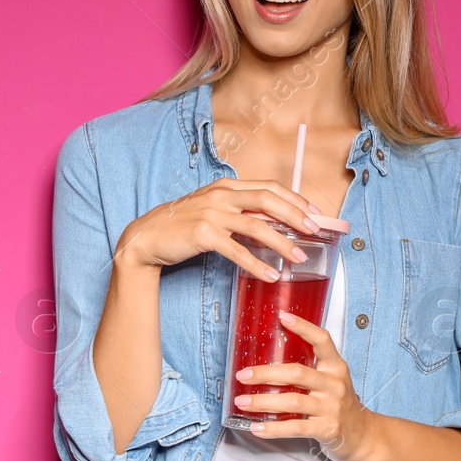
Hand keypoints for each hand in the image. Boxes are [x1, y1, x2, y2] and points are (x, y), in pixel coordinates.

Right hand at [115, 178, 320, 283]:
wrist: (146, 237)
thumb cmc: (182, 225)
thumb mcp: (213, 209)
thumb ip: (239, 211)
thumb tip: (272, 222)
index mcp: (226, 186)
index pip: (269, 187)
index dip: (294, 199)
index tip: (313, 213)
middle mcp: (221, 194)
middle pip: (268, 200)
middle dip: (295, 215)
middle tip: (314, 230)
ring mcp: (212, 212)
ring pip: (257, 225)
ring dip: (282, 242)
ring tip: (299, 256)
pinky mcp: (203, 233)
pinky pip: (237, 250)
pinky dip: (257, 263)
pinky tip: (271, 274)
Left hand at [233, 310, 376, 460]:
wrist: (362, 434)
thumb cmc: (339, 402)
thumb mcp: (331, 379)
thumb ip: (310, 368)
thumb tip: (270, 358)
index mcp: (335, 367)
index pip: (322, 341)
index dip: (304, 327)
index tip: (282, 317)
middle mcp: (335, 384)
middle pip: (297, 373)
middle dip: (266, 373)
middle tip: (243, 375)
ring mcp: (332, 407)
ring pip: (293, 401)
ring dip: (263, 402)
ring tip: (242, 402)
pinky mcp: (327, 429)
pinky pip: (296, 427)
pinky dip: (273, 428)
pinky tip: (257, 427)